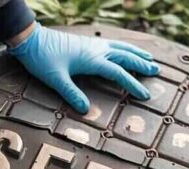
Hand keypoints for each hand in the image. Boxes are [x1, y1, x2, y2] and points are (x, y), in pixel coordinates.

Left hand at [8, 23, 159, 113]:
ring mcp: (92, 44)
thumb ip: (71, 94)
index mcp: (92, 59)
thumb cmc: (42, 58)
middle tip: (157, 71)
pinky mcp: (87, 42)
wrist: (31, 39)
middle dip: (142, 65)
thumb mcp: (55, 79)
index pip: (118, 73)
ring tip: (149, 57)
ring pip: (121, 47)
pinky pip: (112, 44)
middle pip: (125, 56)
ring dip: (136, 52)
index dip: (133, 84)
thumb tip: (86, 110)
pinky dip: (124, 47)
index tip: (145, 94)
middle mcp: (96, 49)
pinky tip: (125, 49)